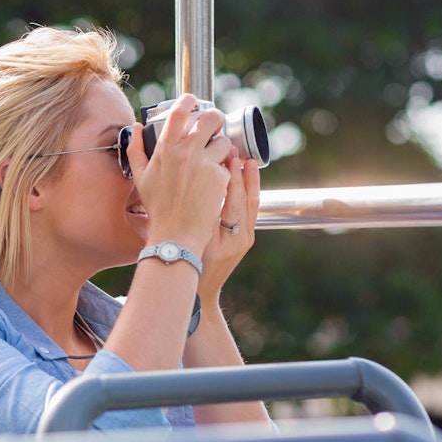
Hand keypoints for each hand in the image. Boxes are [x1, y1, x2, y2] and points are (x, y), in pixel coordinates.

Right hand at [126, 93, 231, 254]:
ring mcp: (204, 164)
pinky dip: (224, 171)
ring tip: (213, 163)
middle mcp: (185, 152)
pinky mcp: (219, 176)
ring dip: (221, 149)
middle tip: (215, 126)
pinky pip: (228, 165)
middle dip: (216, 119)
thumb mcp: (140, 177)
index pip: (179, 113)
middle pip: (211, 118)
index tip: (193, 100)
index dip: (188, 101)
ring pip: (223, 141)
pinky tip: (215, 184)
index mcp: (165, 150)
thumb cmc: (158, 208)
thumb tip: (136, 127)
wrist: (176, 233)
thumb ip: (136, 149)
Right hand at [199, 153, 259, 302]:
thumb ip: (198, 219)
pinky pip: (251, 211)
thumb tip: (202, 186)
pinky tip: (246, 178)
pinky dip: (249, 192)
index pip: (232, 202)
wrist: (202, 289)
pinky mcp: (247, 239)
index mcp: (225, 240)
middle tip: (236, 152)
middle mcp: (241, 239)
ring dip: (250, 181)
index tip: (226, 158)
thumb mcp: (191, 243)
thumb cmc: (189, 267)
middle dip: (242, 174)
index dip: (230, 178)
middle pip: (246, 200)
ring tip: (248, 160)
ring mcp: (246, 239)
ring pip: (253, 204)